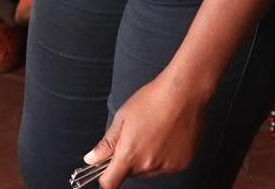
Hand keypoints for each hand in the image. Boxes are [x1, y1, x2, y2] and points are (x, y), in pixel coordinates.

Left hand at [82, 75, 208, 188]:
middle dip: (127, 162)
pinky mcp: (182, 164)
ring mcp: (167, 166)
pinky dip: (162, 159)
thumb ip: (106, 143)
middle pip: (131, 174)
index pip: (111, 182)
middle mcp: (149, 165)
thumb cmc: (152, 101)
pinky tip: (164, 139)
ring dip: (145, 161)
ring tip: (151, 135)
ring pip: (148, 172)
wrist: (183, 95)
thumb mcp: (121, 119)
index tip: (104, 172)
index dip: (105, 178)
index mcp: (130, 154)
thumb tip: (91, 158)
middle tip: (132, 139)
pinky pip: (166, 168)